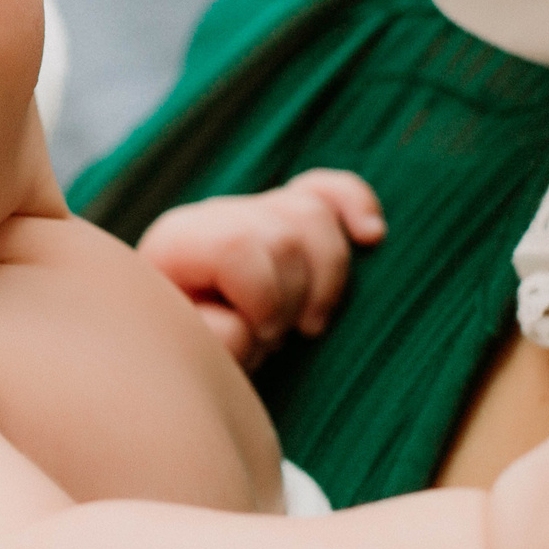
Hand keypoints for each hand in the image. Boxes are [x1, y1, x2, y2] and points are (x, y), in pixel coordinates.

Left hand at [136, 171, 385, 363]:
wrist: (185, 355)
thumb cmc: (186, 359)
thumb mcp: (189, 359)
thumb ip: (212, 341)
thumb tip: (244, 324)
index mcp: (177, 244)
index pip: (237, 244)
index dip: (265, 297)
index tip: (262, 337)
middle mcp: (212, 215)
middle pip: (283, 233)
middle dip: (294, 297)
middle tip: (276, 338)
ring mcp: (250, 210)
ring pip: (312, 211)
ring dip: (327, 277)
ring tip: (307, 323)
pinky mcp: (282, 215)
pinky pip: (325, 190)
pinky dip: (354, 204)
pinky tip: (371, 234)